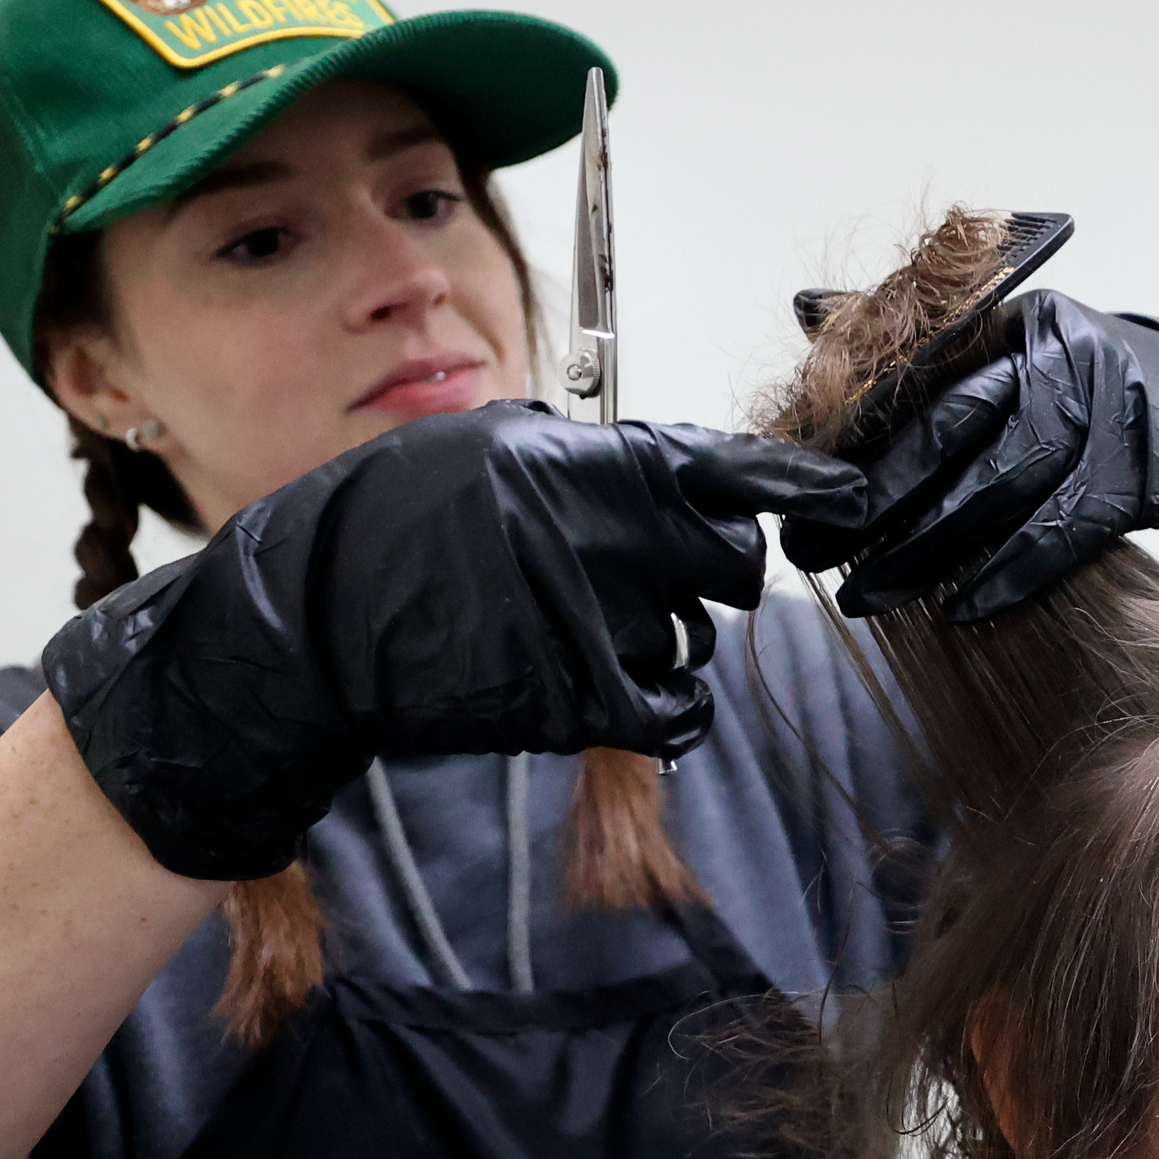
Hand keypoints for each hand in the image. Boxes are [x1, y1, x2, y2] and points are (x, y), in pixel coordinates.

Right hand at [43, 402, 863, 879]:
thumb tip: (675, 473)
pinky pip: (668, 711)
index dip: (798, 482)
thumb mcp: (486, 448)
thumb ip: (587, 458)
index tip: (844, 495)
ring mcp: (588, 621)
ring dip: (662, 636)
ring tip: (580, 625)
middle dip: (712, 571)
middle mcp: (597, 536)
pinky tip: (638, 697)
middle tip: (657, 575)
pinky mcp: (570, 698)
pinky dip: (667, 710)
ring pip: (692, 637)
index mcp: (581, 462)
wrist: (313, 624)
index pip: (724, 467)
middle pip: (729, 563)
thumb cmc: (393, 527)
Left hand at [782, 292, 1158, 622]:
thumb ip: (918, 340)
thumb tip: (808, 310)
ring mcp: (1107, 411)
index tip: (799, 487)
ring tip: (866, 596)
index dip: (852, 433)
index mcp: (1015, 317)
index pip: (916, 373)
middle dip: (872, 496)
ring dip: (926, 549)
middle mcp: (1060, 352)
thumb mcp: (1014, 353)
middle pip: (949, 426)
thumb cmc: (1090, 399)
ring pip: (998, 486)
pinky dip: (1008, 575)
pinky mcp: (1142, 473)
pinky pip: (1061, 533)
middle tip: (810, 549)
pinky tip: (961, 612)